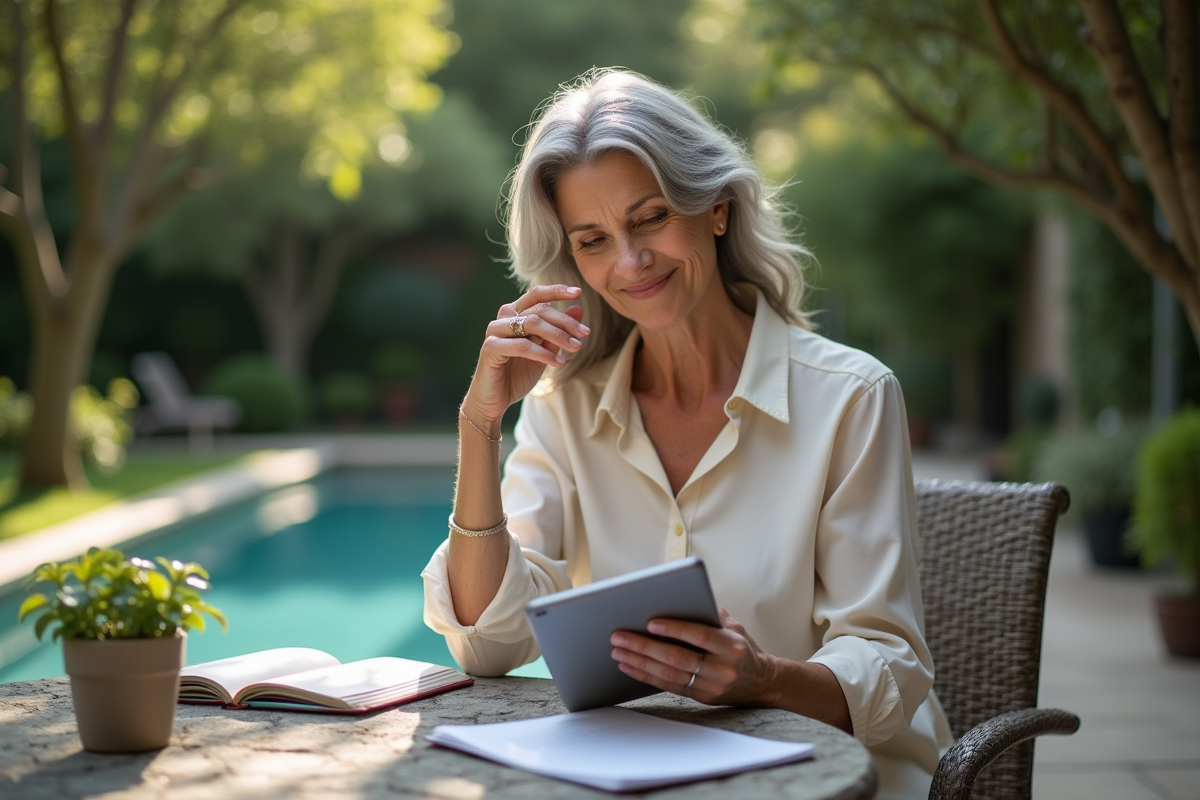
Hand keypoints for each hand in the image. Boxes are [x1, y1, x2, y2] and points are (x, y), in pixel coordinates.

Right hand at [461, 284, 590, 426]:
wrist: (495, 400)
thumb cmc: (518, 374)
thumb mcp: (545, 351)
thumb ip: (558, 331)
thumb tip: (578, 308)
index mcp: (514, 314)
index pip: (536, 295)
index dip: (556, 291)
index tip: (578, 292)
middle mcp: (503, 318)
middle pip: (538, 310)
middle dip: (565, 321)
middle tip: (584, 333)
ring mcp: (494, 332)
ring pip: (531, 324)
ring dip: (557, 335)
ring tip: (575, 348)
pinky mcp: (490, 348)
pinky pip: (522, 346)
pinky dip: (544, 353)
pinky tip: (559, 362)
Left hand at [609, 607, 778, 706]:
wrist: (761, 682)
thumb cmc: (741, 647)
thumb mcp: (735, 627)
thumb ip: (710, 613)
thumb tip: (681, 598)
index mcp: (732, 646)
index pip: (701, 635)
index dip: (675, 629)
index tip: (650, 622)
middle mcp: (723, 669)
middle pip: (678, 657)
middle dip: (645, 646)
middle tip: (620, 636)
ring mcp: (712, 687)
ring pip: (669, 674)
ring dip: (640, 662)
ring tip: (618, 651)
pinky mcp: (701, 698)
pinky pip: (668, 686)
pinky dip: (645, 676)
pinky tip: (628, 666)